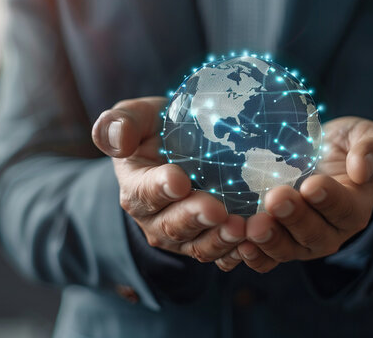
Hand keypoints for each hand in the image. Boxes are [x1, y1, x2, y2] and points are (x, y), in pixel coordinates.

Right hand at [92, 97, 245, 262]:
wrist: (181, 149)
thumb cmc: (157, 129)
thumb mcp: (135, 117)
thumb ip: (119, 123)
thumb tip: (119, 139)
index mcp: (135, 187)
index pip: (144, 192)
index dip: (160, 188)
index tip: (179, 180)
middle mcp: (154, 219)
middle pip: (172, 225)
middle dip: (194, 218)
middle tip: (216, 210)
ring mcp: (182, 236)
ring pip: (198, 246)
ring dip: (218, 240)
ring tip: (239, 229)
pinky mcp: (206, 243)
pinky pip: (220, 256)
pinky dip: (236, 253)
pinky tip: (253, 244)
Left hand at [217, 117, 372, 272]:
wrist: (319, 157)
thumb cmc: (344, 146)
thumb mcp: (365, 135)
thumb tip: (362, 169)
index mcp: (356, 206)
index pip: (345, 208)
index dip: (329, 199)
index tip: (312, 185)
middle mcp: (331, 230)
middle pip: (314, 233)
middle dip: (294, 218)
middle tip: (276, 199)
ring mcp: (302, 241)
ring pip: (289, 248)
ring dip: (270, 239)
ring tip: (253, 226)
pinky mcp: (279, 243)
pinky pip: (268, 258)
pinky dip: (256, 257)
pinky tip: (241, 247)